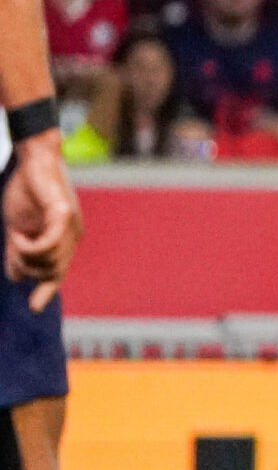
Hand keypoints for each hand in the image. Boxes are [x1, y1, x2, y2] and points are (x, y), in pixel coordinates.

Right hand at [4, 132, 81, 311]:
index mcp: (63, 241)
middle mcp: (72, 236)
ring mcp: (70, 227)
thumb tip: (17, 278)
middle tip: (13, 249)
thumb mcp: (18, 228)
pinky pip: (47, 245)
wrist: (33, 162)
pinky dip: (28, 246)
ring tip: (15, 239)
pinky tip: (17, 235)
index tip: (34, 308)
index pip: (58, 273)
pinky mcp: (64, 215)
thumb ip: (19, 253)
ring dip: (24, 257)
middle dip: (26, 269)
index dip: (47, 291)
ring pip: (48, 262)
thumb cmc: (26, 192)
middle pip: (50, 272)